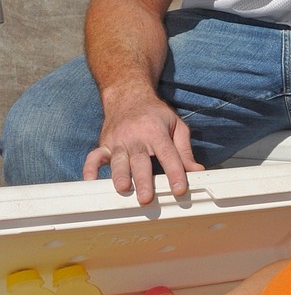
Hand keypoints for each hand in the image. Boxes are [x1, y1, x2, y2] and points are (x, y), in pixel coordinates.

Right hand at [82, 96, 204, 205]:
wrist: (128, 96)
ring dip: (119, 176)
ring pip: (118, 161)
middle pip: (140, 161)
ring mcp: (117, 141)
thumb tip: (196, 171)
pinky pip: (93, 157)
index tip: (180, 189)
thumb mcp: (176, 126)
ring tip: (123, 189)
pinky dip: (90, 169)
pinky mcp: (104, 145)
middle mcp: (135, 137)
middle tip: (147, 198)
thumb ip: (185, 150)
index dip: (175, 172)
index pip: (168, 155)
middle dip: (143, 180)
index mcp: (156, 132)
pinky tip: (90, 182)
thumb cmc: (155, 115)